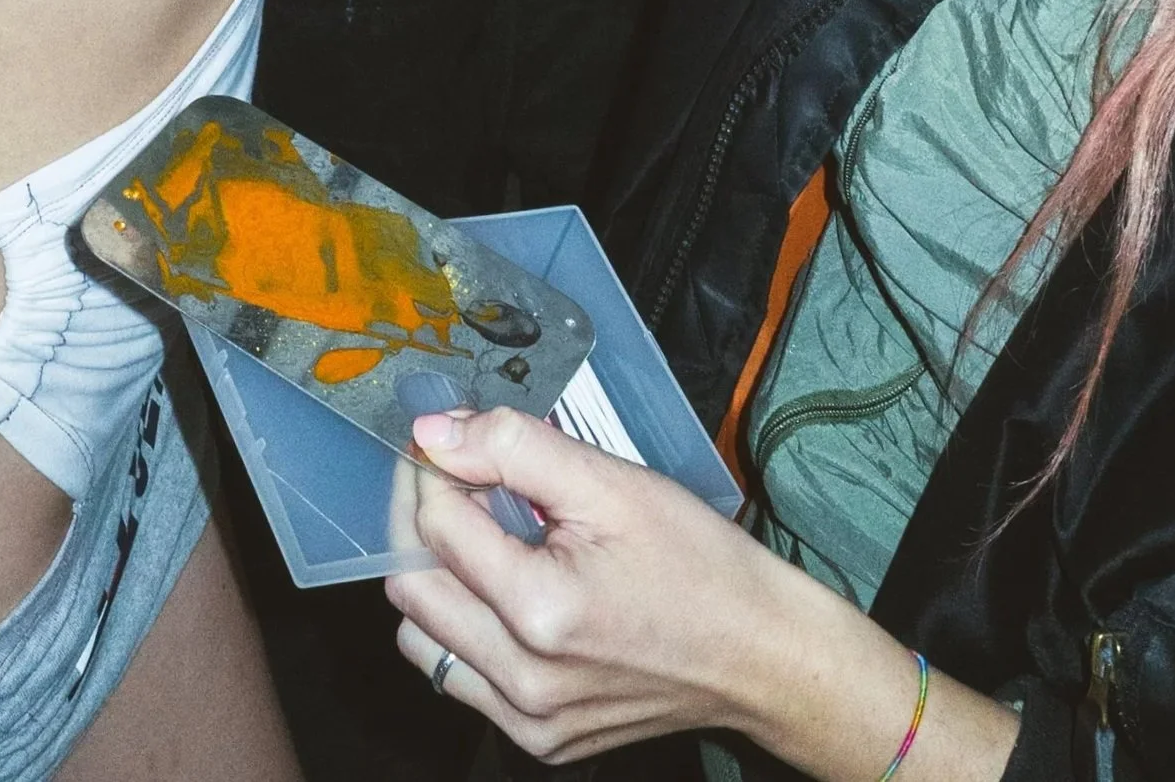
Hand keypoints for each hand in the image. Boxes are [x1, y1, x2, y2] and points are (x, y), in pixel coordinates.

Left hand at [392, 409, 1015, 781]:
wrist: (762, 655)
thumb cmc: (699, 565)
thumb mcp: (612, 482)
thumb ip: (513, 448)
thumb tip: (434, 432)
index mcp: (540, 612)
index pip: (432, 526)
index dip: (431, 472)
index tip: (449, 445)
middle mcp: (525, 681)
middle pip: (412, 588)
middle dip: (423, 524)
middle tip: (464, 488)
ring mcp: (531, 722)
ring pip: (423, 640)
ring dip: (437, 582)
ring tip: (488, 543)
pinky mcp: (541, 742)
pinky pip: (461, 681)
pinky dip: (465, 631)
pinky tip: (512, 595)